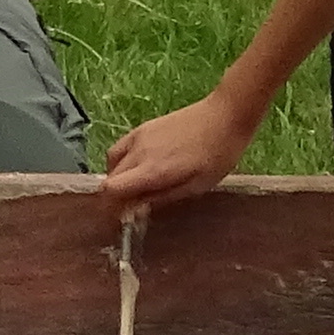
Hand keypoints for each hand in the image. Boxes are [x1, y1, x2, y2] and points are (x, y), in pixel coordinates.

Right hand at [97, 89, 262, 213]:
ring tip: (133, 188)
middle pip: (109, 179)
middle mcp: (139, 152)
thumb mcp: (197, 185)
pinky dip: (120, 163)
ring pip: (110, 163)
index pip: (111, 189)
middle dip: (114, 197)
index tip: (121, 219)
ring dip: (115, 179)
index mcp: (153, 170)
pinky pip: (120, 148)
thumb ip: (164, 197)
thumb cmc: (219, 154)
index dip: (110, 208)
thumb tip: (137, 209)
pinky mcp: (143, 127)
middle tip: (130, 209)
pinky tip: (137, 167)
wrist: (225, 115)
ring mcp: (139, 137)